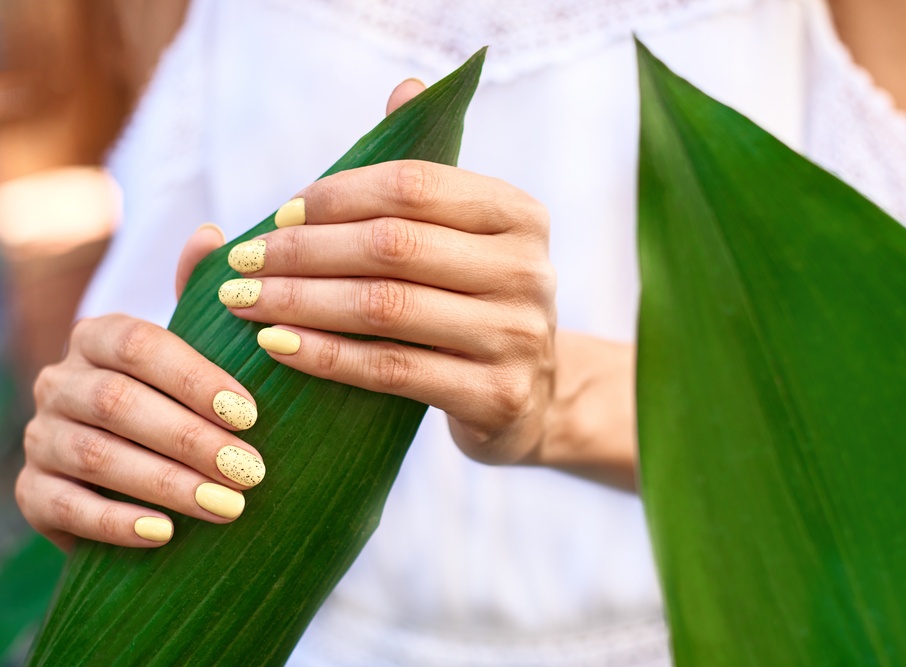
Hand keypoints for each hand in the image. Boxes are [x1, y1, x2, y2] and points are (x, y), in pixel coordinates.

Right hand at [16, 226, 265, 549]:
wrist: (138, 469)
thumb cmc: (180, 400)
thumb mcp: (195, 350)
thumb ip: (200, 299)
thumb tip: (212, 234)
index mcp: (99, 336)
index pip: (140, 346)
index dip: (194, 378)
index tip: (251, 414)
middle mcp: (60, 380)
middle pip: (119, 404)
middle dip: (190, 439)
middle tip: (251, 470)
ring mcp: (40, 436)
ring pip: (96, 456)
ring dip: (166, 483)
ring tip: (228, 507)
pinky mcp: (31, 492)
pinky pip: (65, 506)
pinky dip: (116, 522)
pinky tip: (164, 534)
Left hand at [220, 81, 556, 464]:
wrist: (528, 397)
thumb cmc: (475, 304)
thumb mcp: (467, 236)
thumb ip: (429, 175)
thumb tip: (406, 88)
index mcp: (519, 214)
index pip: (413, 186)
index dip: (337, 196)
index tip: (280, 214)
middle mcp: (527, 270)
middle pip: (393, 246)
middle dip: (303, 251)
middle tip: (244, 260)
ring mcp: (517, 335)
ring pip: (386, 307)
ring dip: (300, 301)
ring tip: (244, 300)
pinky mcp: (496, 395)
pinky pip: (391, 371)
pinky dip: (325, 355)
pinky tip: (277, 346)